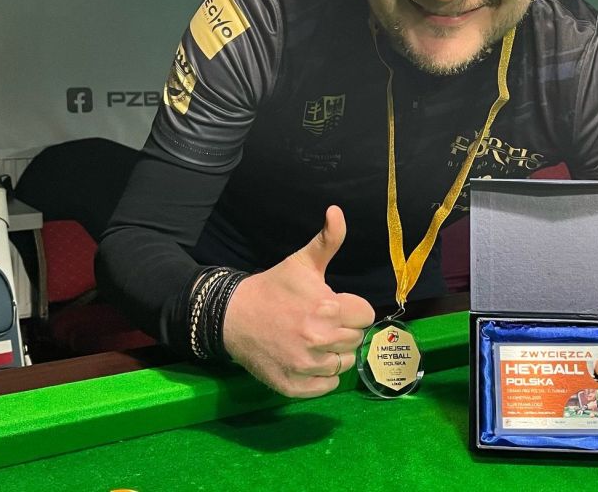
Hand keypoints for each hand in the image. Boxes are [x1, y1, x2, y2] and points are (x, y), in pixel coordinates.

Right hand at [222, 205, 375, 397]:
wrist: (232, 316)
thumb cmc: (273, 288)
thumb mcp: (301, 261)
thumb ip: (328, 240)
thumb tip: (337, 211)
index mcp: (327, 308)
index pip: (366, 316)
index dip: (351, 309)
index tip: (334, 306)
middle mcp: (319, 340)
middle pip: (356, 339)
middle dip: (342, 330)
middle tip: (319, 322)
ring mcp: (306, 366)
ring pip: (343, 364)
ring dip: (332, 354)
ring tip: (312, 340)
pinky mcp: (294, 386)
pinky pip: (328, 386)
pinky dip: (320, 377)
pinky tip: (306, 360)